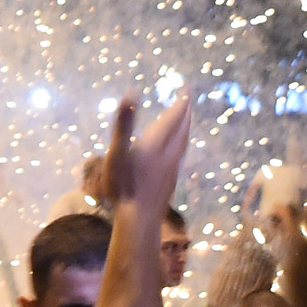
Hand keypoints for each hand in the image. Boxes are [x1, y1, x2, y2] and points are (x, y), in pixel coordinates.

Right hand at [101, 95, 191, 213]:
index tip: (188, 89)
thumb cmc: (124, 184)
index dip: (181, 103)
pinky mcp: (170, 181)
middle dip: (185, 113)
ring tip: (186, 121)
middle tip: (188, 100)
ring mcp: (172, 168)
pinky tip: (177, 151)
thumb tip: (132, 94)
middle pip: (182, 129)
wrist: (139, 217)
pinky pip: (180, 155)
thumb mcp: (118, 151)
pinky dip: (181, 144)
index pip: (173, 118)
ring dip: (186, 128)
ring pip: (183, 143)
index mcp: (157, 143)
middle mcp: (169, 153)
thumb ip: (124, 123)